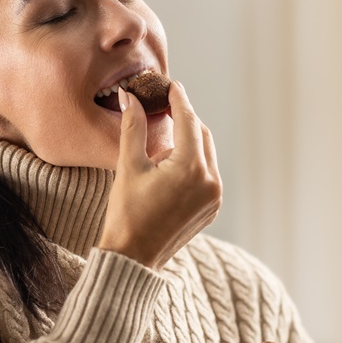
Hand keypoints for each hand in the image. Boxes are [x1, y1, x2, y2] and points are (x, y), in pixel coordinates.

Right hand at [98, 81, 222, 270]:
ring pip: (206, 154)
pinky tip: (170, 166)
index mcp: (190, 168)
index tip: (170, 85)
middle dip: (183, 120)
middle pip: (201, 135)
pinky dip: (193, 163)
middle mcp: (210, 181)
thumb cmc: (126, 214)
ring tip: (160, 144)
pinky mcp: (212, 208)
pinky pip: (207, 174)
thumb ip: (134, 127)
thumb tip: (131, 97)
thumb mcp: (128, 166)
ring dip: (188, 142)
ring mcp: (215, 197)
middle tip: (163, 108)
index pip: (188, 121)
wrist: (133, 258)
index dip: (178, 99)